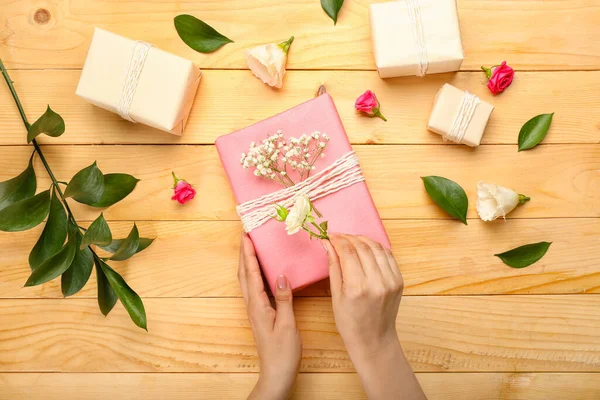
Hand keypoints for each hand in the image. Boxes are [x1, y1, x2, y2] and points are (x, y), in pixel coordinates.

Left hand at [239, 234, 301, 399]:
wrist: (276, 374)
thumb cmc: (282, 352)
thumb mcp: (287, 325)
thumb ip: (284, 299)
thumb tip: (282, 276)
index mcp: (258, 305)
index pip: (251, 273)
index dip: (248, 253)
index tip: (247, 234)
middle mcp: (253, 305)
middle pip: (244, 273)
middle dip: (244, 252)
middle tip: (246, 234)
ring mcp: (255, 309)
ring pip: (247, 280)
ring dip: (248, 261)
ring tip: (251, 246)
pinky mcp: (261, 313)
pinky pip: (255, 287)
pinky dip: (255, 273)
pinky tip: (262, 270)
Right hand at [324, 234, 425, 399]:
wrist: (374, 339)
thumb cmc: (349, 322)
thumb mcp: (335, 296)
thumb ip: (333, 267)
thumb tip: (327, 244)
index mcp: (357, 287)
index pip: (348, 252)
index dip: (338, 240)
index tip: (330, 236)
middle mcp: (376, 282)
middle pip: (363, 247)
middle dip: (349, 238)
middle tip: (339, 236)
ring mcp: (390, 281)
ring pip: (377, 248)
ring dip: (363, 240)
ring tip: (352, 240)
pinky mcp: (399, 281)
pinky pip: (388, 256)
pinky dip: (377, 248)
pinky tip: (367, 248)